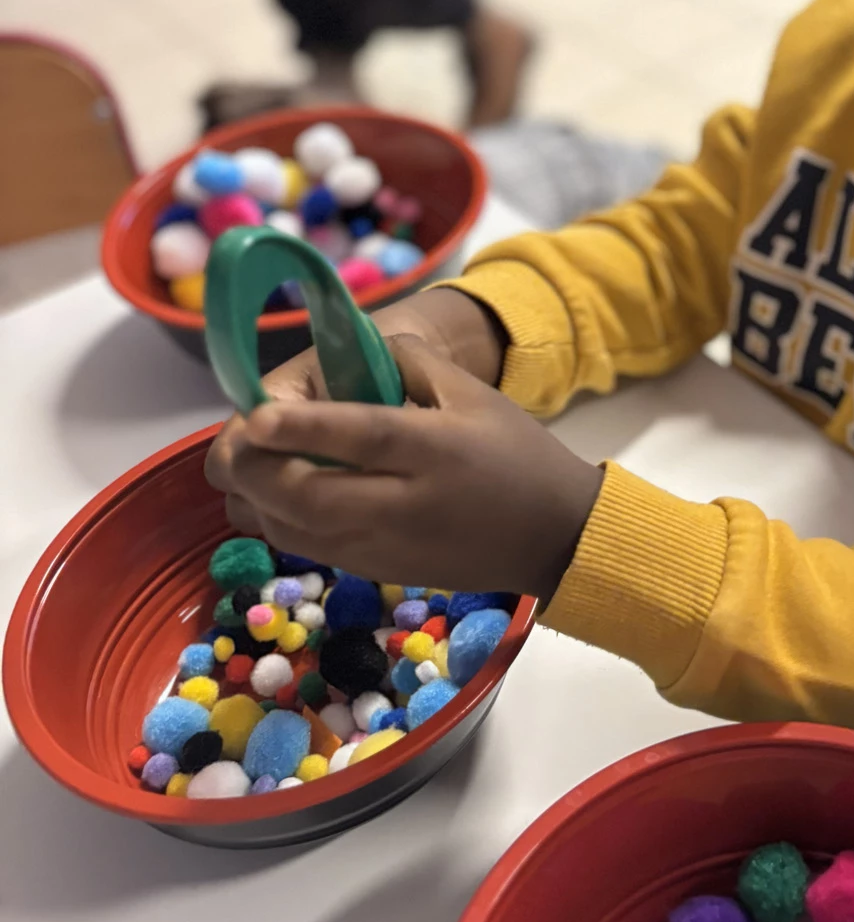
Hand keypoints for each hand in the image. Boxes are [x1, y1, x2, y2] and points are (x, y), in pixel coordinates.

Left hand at [205, 335, 601, 601]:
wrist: (551, 534)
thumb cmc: (514, 453)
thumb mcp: (473, 392)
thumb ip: (410, 364)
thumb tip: (348, 350)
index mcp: (434, 449)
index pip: (360, 437)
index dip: (303, 428)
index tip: (255, 415)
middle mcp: (402, 504)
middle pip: (309, 494)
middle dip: (256, 469)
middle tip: (235, 439)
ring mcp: (384, 546)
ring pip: (295, 529)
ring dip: (257, 497)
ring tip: (247, 461)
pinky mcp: (374, 571)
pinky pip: (307, 548)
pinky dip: (277, 520)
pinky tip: (275, 492)